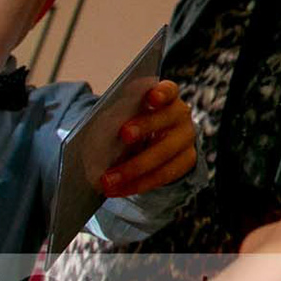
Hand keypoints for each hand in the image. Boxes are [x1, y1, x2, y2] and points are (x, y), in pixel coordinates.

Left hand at [100, 80, 196, 195]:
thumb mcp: (128, 117)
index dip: (161, 93)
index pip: (169, 90)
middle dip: (145, 127)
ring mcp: (186, 139)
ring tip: (107, 181)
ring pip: (165, 153)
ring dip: (134, 168)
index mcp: (166, 98)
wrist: (156, 143)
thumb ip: (119, 118)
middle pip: (167, 119)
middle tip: (123, 135)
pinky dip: (138, 184)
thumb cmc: (134, 126)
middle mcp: (180, 116)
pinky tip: (118, 190)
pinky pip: (164, 175)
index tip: (150, 97)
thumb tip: (94, 133)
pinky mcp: (187, 161)